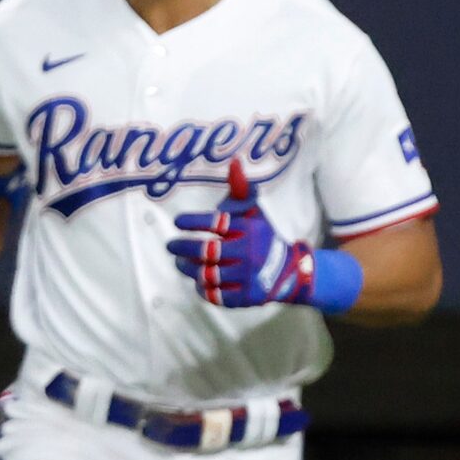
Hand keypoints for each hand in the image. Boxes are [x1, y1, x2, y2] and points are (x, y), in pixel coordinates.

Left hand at [168, 160, 314, 306]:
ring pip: (207, 274)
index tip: (178, 222)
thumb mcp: (254, 212)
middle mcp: (250, 253)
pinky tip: (199, 281)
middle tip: (171, 245)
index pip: (215, 223)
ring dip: (188, 269)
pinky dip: (203, 289)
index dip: (192, 221)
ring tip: (181, 262)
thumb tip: (234, 162)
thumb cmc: (262, 236)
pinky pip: (215, 295)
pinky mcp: (247, 297)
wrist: (289, 272)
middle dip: (183, 248)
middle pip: (206, 251)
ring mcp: (249, 276)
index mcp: (250, 229)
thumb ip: (241, 190)